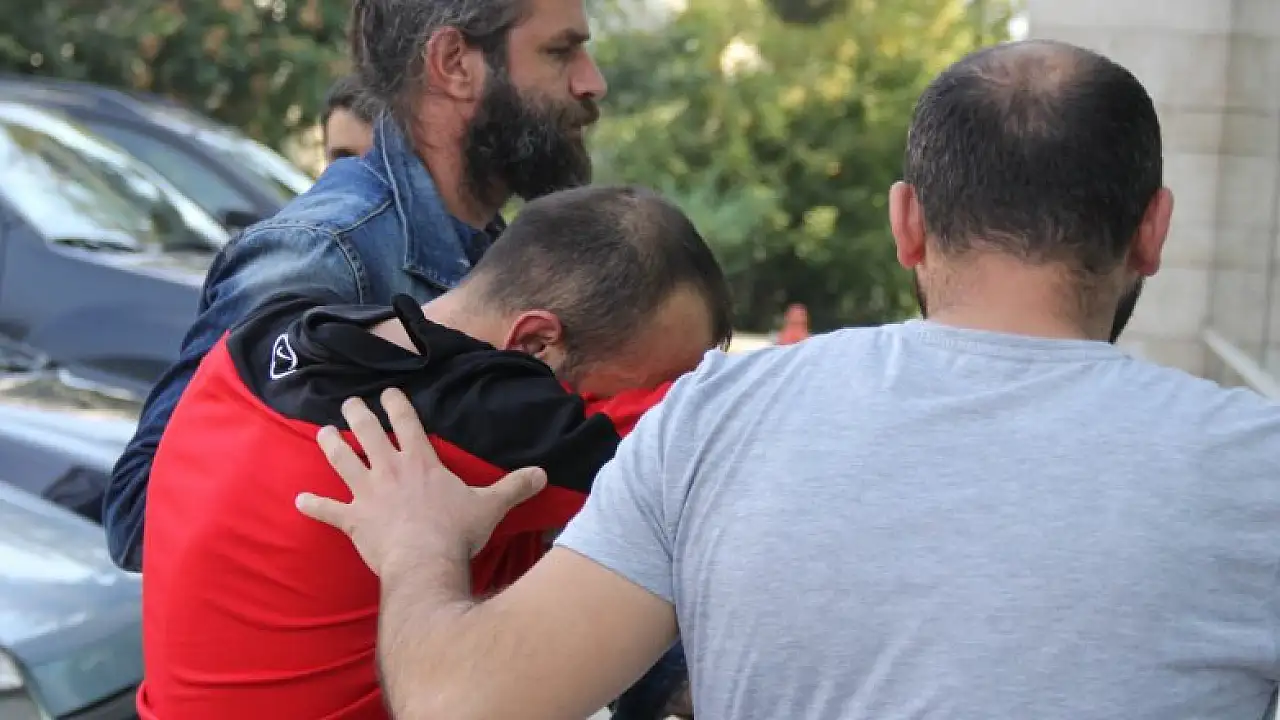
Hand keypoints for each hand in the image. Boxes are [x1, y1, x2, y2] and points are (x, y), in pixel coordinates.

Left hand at [295, 387, 547, 577]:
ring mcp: (367, 494)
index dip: (396, 404)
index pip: (407, 423)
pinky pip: (328, 511)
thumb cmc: (456, 532)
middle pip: (368, 433)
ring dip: (331, 445)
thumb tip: (543, 474)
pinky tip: (299, 500)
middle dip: (358, 415)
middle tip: (349, 403)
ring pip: (343, 461)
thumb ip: (515, 486)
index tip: (387, 391)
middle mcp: (390, 470)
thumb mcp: (491, 505)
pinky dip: (313, 505)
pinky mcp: (353, 520)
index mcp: (420, 462)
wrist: (425, 562)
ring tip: (322, 432)